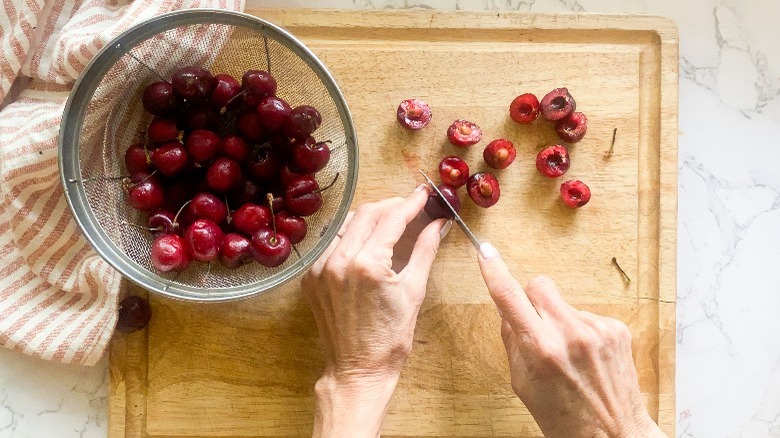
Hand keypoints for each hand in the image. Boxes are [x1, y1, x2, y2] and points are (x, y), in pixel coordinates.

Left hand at [303, 186, 449, 436]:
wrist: (358, 369)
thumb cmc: (389, 338)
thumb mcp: (414, 291)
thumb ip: (425, 250)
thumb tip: (439, 224)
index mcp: (367, 264)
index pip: (391, 219)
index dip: (411, 204)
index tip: (424, 195)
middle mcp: (339, 261)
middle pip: (366, 214)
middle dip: (391, 206)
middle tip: (411, 205)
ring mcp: (321, 269)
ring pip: (345, 225)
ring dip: (368, 217)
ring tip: (389, 220)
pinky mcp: (311, 277)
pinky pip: (330, 244)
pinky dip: (348, 235)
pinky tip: (364, 238)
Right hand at [477, 242, 665, 437]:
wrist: (614, 435)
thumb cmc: (564, 418)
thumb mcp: (523, 384)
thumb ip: (513, 342)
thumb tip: (506, 309)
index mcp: (541, 348)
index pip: (508, 297)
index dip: (493, 270)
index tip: (485, 252)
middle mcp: (570, 333)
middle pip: (538, 285)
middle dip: (531, 300)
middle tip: (534, 326)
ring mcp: (596, 329)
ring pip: (563, 302)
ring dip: (559, 320)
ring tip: (568, 355)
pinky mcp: (616, 328)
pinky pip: (586, 315)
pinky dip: (581, 331)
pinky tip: (586, 357)